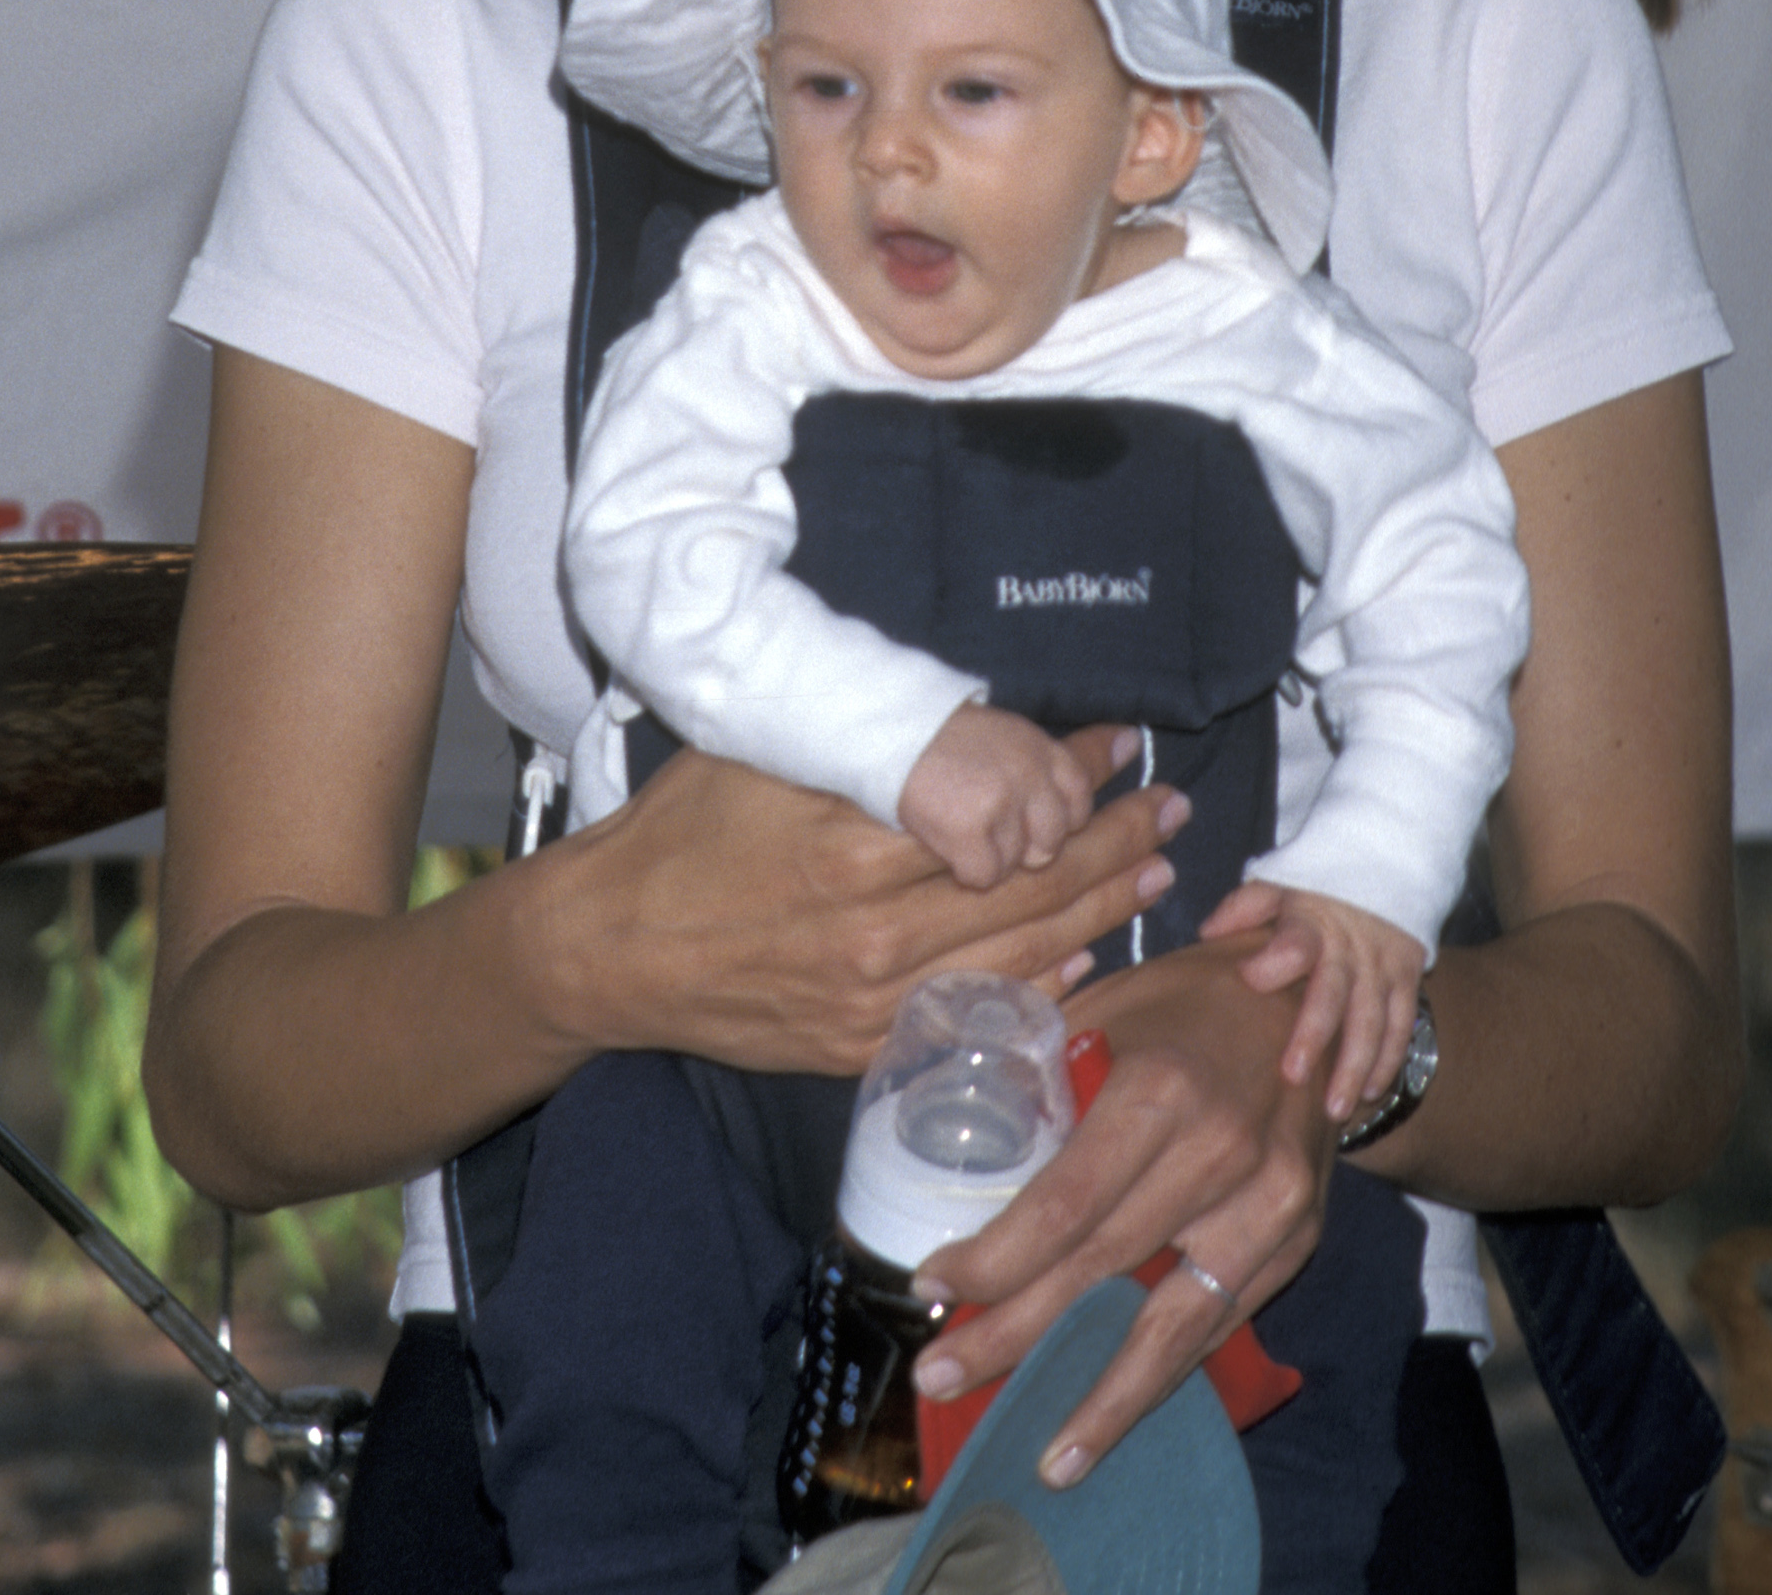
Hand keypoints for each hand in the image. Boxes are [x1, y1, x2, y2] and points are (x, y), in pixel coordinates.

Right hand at [544, 726, 1186, 1080]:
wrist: (606, 951)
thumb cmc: (679, 834)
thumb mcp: (764, 756)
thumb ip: (865, 747)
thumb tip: (967, 723)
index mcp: (855, 852)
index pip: (1001, 811)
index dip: (1071, 774)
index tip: (1119, 745)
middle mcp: (876, 937)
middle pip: (1029, 886)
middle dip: (1109, 840)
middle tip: (1164, 806)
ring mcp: (873, 1003)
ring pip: (1018, 954)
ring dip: (1096, 908)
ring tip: (1151, 868)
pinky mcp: (862, 1048)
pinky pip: (976, 1016)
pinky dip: (1040, 983)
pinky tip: (1084, 953)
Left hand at [906, 933, 1334, 1485]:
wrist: (1311, 995)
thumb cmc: (1184, 1000)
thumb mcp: (1104, 1008)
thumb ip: (1039, 1075)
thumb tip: (960, 1146)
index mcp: (1161, 1090)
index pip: (1066, 1205)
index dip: (996, 1259)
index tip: (933, 1285)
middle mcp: (1221, 1155)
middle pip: (1102, 1272)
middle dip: (1015, 1335)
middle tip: (940, 1375)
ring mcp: (1269, 1206)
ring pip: (1172, 1326)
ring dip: (1101, 1397)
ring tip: (1045, 1456)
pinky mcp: (1297, 1239)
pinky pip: (1218, 1323)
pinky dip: (1164, 1373)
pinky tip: (1115, 1411)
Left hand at [1201, 878, 1425, 1126]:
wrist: (1382, 867)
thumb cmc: (1312, 891)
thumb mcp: (1278, 885)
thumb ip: (1244, 908)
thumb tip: (1207, 933)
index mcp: (1310, 920)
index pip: (1295, 942)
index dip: (1275, 960)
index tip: (1251, 979)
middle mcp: (1348, 945)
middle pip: (1333, 994)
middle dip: (1314, 1036)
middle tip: (1292, 1076)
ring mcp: (1381, 964)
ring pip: (1372, 1021)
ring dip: (1355, 1066)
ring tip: (1336, 1108)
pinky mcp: (1407, 977)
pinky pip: (1401, 1024)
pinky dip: (1389, 1060)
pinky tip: (1372, 1093)